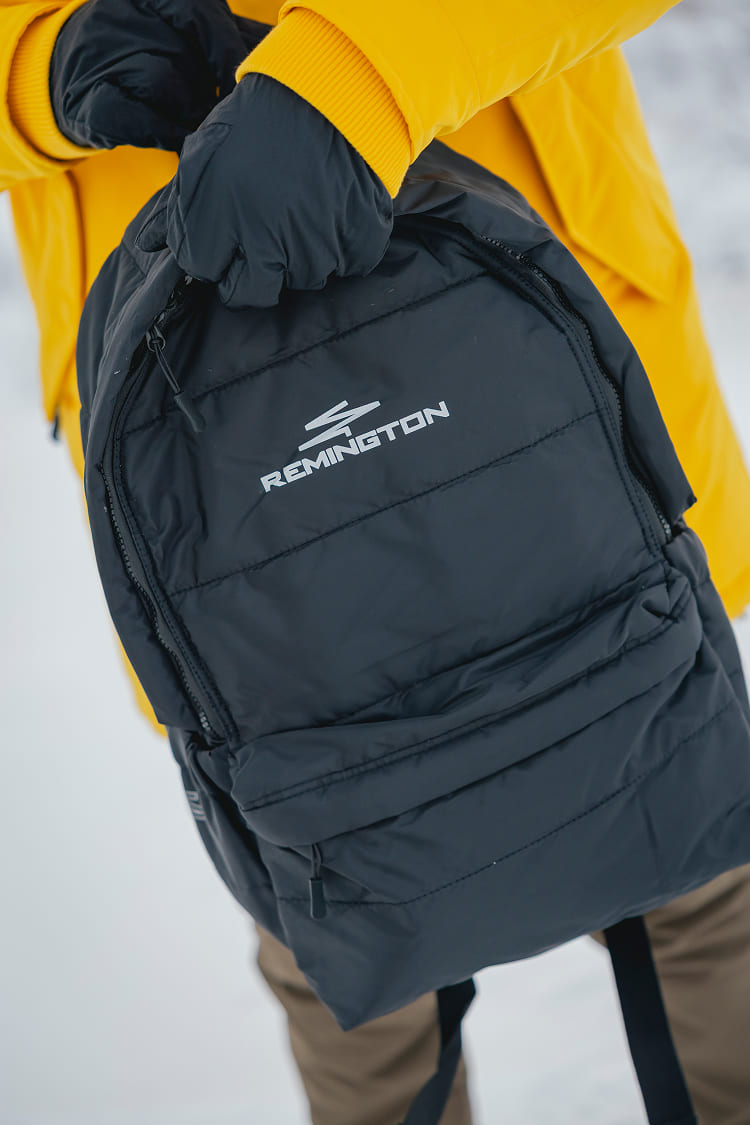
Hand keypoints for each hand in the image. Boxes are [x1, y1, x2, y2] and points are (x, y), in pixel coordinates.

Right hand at [50, 0, 267, 151]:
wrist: (80, 80)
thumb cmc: (150, 56)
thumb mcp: (186, 34)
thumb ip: (229, 36)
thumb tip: (282, 44)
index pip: (198, 8)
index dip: (226, 45)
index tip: (248, 77)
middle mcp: (120, 15)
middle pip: (184, 48)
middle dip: (211, 84)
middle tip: (225, 107)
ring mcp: (100, 56)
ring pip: (162, 81)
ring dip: (189, 110)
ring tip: (197, 121)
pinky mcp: (89, 102)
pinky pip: (138, 119)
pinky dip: (164, 132)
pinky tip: (175, 136)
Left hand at [136, 73, 393, 307]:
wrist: (334, 94)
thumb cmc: (260, 124)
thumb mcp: (203, 157)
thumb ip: (175, 209)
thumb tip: (150, 244)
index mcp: (222, 222)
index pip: (207, 273)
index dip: (213, 255)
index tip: (224, 236)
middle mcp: (268, 246)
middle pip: (251, 294)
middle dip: (251, 272)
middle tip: (262, 234)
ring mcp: (316, 252)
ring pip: (300, 280)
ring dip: (298, 256)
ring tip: (301, 209)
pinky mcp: (356, 248)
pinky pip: (344, 266)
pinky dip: (339, 245)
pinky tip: (330, 211)